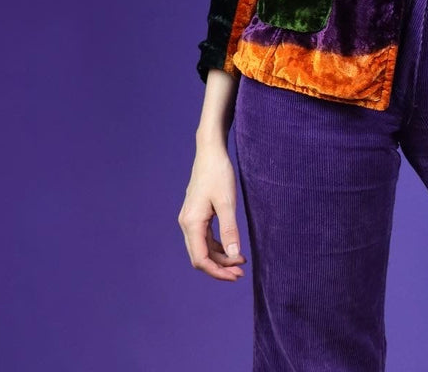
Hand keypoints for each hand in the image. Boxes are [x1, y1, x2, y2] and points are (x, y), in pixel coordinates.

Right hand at [178, 143, 246, 280]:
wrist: (210, 152)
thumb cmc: (219, 173)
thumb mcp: (227, 201)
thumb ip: (230, 229)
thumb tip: (234, 255)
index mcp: (192, 223)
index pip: (200, 259)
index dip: (217, 271)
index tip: (236, 275)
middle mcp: (187, 224)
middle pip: (200, 257)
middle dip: (220, 267)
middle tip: (241, 273)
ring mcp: (190, 219)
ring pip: (203, 248)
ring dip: (220, 257)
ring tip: (240, 261)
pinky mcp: (196, 214)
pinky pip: (205, 238)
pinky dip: (218, 246)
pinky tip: (232, 247)